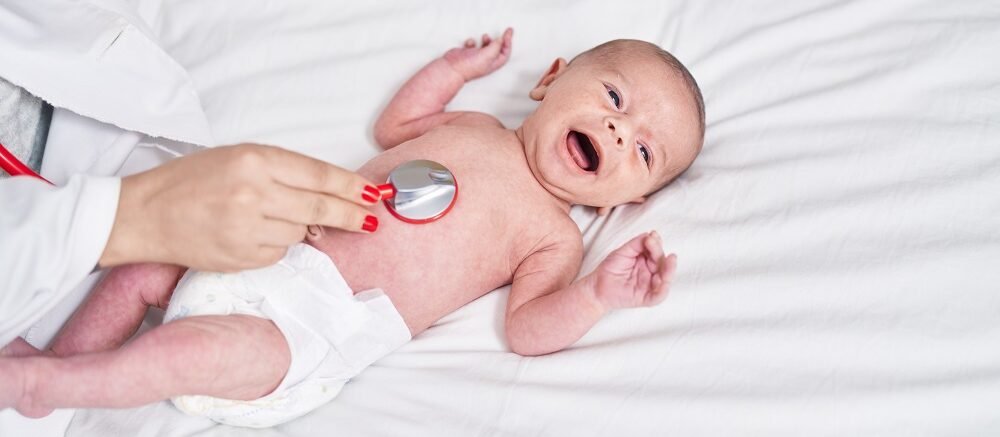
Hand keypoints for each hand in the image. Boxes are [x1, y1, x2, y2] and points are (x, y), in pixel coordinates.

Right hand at [101, 144, 381, 271]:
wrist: (142, 214)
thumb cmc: (189, 181)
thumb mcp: (237, 158)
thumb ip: (283, 172)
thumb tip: (330, 194)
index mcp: (253, 159)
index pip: (319, 175)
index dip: (351, 187)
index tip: (373, 194)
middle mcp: (253, 193)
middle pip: (320, 207)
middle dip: (350, 215)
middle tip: (370, 220)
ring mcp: (247, 228)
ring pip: (300, 232)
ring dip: (298, 228)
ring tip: (266, 217)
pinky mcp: (241, 257)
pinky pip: (279, 253)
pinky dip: (275, 245)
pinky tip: (251, 234)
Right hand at [444, 27, 512, 80]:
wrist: (452, 68)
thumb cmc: (470, 65)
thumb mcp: (488, 55)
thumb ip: (496, 46)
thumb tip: (501, 39)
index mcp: (492, 64)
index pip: (505, 53)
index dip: (508, 43)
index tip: (509, 31)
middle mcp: (485, 61)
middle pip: (496, 50)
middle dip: (499, 41)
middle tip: (500, 33)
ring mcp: (475, 58)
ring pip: (485, 47)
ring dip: (486, 40)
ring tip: (484, 36)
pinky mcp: (467, 53)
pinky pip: (472, 45)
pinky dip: (472, 42)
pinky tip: (469, 43)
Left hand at [590, 231, 676, 310]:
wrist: (596, 285)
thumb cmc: (609, 269)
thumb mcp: (624, 251)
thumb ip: (637, 243)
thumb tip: (651, 235)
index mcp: (646, 262)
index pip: (656, 252)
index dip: (656, 244)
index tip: (652, 236)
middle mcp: (650, 273)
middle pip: (662, 264)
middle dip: (659, 252)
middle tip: (652, 242)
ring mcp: (649, 285)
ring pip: (665, 279)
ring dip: (669, 269)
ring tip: (671, 259)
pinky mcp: (646, 298)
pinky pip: (658, 296)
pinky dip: (663, 288)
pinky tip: (662, 279)